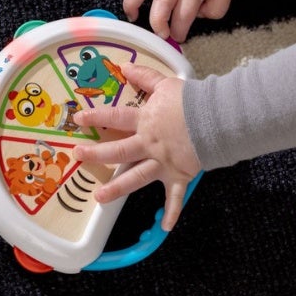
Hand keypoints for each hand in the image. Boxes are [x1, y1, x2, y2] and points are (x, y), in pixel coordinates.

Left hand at [72, 63, 201, 230]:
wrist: (217, 118)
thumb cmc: (192, 101)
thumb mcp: (166, 84)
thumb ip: (144, 77)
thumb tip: (125, 66)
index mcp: (145, 122)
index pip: (115, 118)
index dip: (95, 118)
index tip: (78, 120)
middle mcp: (149, 144)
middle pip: (118, 151)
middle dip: (96, 155)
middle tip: (79, 157)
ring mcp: (162, 163)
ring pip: (135, 177)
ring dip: (117, 189)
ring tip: (100, 198)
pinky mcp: (179, 176)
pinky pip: (174, 197)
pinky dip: (172, 212)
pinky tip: (165, 228)